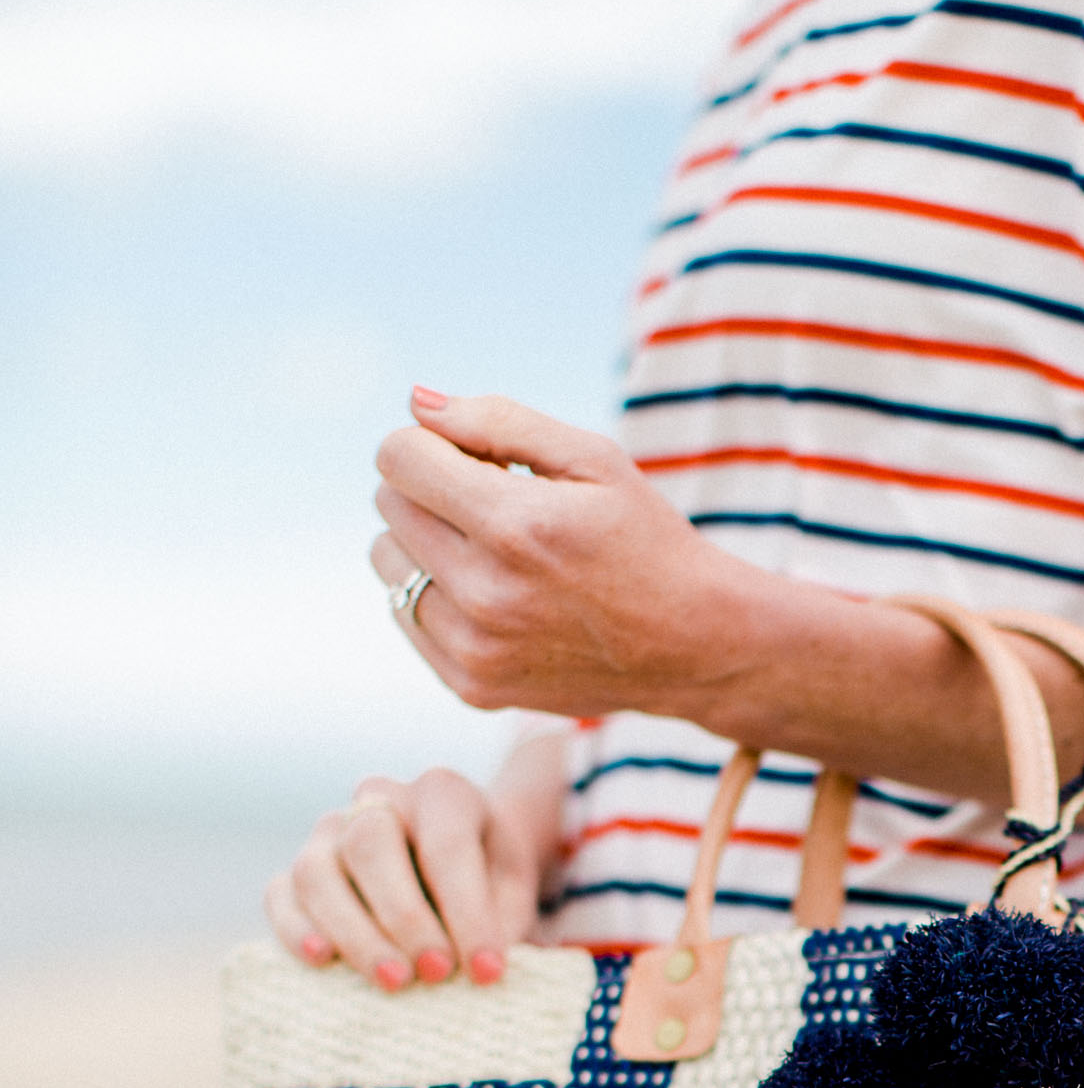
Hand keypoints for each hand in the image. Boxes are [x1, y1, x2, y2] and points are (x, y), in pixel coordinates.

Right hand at [265, 761, 552, 989]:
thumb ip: (501, 920)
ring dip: (353, 931)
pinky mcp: (298, 869)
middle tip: (436, 973)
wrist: (457, 861)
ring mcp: (330, 831)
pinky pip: (281, 894)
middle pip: (370, 844)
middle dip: (404, 917)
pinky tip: (322, 961)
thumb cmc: (489, 879)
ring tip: (392, 982)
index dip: (467, 913)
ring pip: (318, 870)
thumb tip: (481, 970)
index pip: (446, 846)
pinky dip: (295, 929)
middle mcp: (379, 799)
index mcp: (442, 792)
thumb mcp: (513, 890)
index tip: (487, 970)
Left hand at [370, 389, 757, 718]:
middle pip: (388, 504)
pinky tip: (490, 593)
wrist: (692, 645)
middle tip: (495, 504)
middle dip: (431, 488)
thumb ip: (499, 421)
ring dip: (424, 540)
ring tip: (491, 550)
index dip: (430, 443)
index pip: (398, 458)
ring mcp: (474, 647)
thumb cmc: (644, 539)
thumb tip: (416, 404)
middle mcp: (485, 592)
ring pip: (387, 561)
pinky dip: (435, 593)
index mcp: (515, 525)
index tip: (475, 459)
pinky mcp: (471, 684)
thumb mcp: (594, 460)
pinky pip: (405, 613)